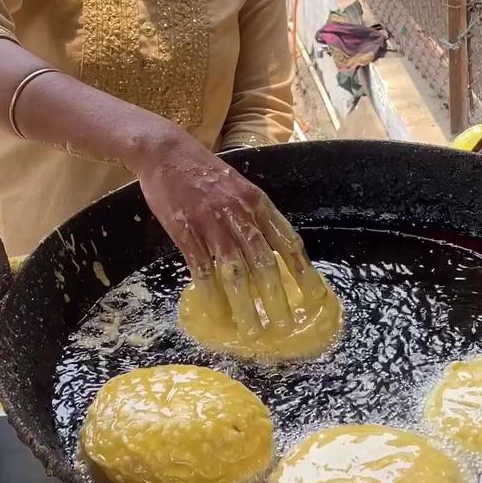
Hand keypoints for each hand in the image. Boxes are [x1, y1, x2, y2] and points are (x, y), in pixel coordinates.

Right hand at [136, 129, 326, 338]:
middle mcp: (239, 213)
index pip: (287, 241)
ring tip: (252, 330)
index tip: (314, 295)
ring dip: (246, 303)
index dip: (303, 271)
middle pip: (264, 261)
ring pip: (235, 270)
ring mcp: (211, 223)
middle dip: (276, 297)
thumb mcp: (238, 186)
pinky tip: (216, 312)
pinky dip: (210, 293)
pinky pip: (201, 268)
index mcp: (256, 202)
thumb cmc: (203, 171)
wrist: (166, 152)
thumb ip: (254, 215)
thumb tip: (272, 249)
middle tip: (285, 325)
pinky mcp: (185, 231)